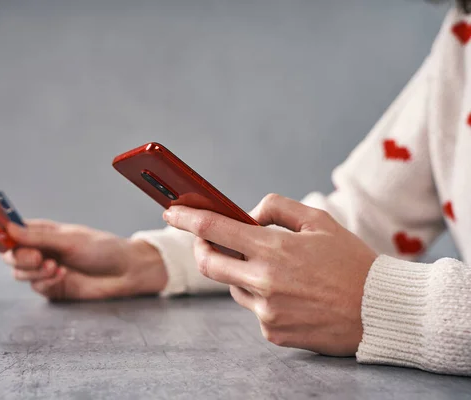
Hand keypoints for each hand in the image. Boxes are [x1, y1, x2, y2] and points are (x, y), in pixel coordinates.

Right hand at [2, 220, 167, 300]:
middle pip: (10, 255)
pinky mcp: (54, 288)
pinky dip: (46, 282)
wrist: (124, 272)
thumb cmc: (102, 249)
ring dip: (35, 271)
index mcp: (43, 232)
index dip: (0, 231)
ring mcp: (46, 270)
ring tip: (56, 266)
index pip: (12, 230)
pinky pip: (37, 287)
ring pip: (20, 274)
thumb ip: (39, 237)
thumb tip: (9, 228)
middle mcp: (41, 250)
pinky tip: (63, 275)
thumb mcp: (70, 239)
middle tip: (37, 257)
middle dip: (19, 257)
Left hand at [163, 194, 376, 355]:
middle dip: (202, 249)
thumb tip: (247, 214)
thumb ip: (277, 209)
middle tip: (208, 240)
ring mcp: (267, 311)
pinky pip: (255, 310)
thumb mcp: (319, 221)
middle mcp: (264, 282)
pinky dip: (263, 298)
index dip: (187, 219)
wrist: (381, 311)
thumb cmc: (352, 261)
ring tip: (275, 269)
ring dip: (240, 274)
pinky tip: (291, 295)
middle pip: (209, 264)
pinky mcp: (273, 333)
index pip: (214, 230)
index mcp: (273, 249)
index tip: (171, 213)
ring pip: (233, 287)